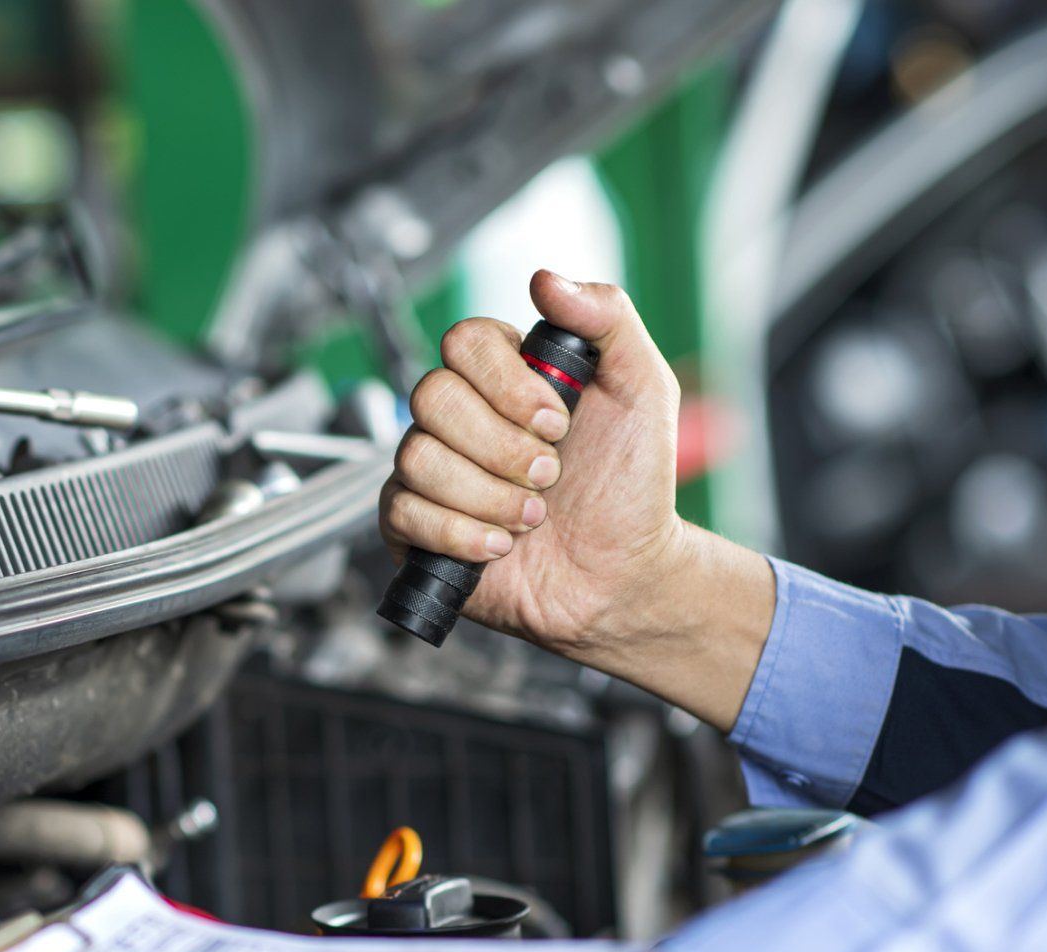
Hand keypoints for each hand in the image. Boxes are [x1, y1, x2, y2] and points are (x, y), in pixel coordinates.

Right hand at [380, 271, 686, 653]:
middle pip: (431, 397)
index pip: (464, 341)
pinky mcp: (414, 526)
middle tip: (549, 474)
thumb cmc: (631, 489)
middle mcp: (460, 417)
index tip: (556, 421)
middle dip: (501, 446)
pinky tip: (501, 547)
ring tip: (532, 517)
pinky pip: (403, 511)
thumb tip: (544, 278)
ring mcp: (432, 471)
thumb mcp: (643, 389)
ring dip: (489, 496)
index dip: (505, 383)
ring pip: (418, 458)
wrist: (621, 577)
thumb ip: (606, 318)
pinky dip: (462, 534)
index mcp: (504, 376)